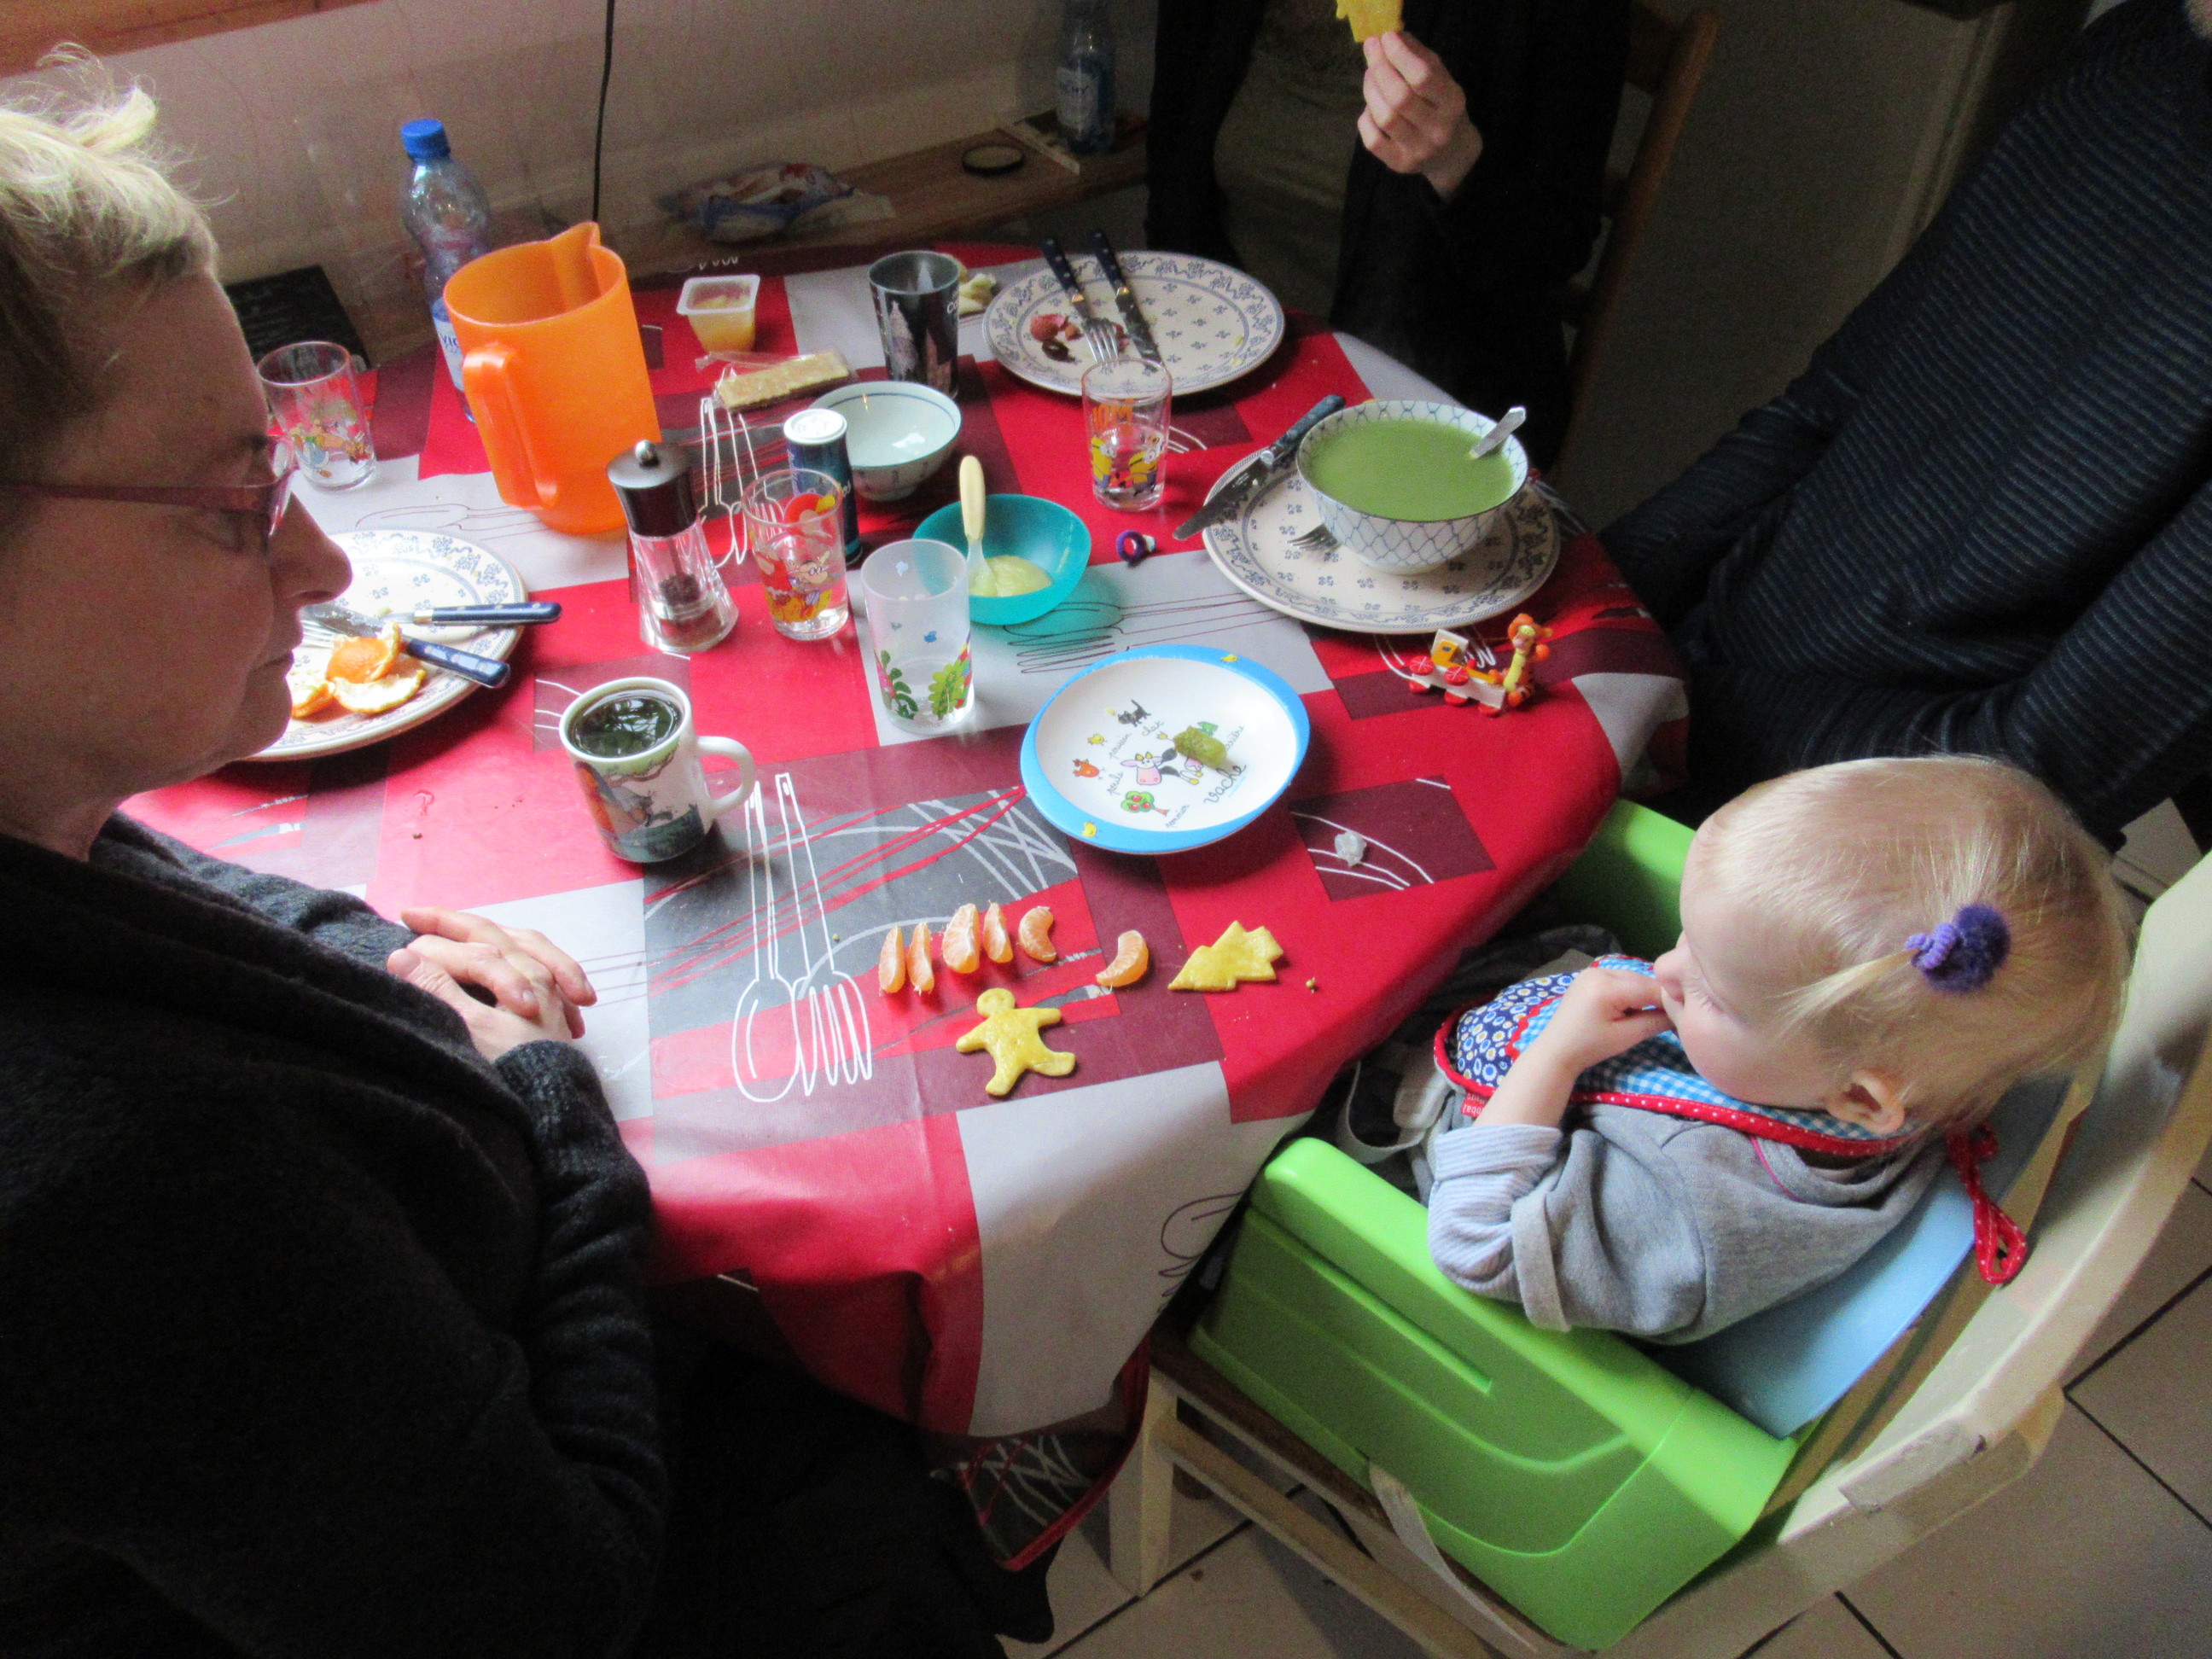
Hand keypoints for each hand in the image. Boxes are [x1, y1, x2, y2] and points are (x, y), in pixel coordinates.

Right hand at [388, 907, 596, 1061]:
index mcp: (523, 972)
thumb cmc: (512, 1066)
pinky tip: (501, 966)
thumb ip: (438, 987)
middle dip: (458, 923)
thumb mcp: (469, 1026)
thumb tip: (402, 955)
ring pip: (522, 949)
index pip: (474, 935)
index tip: (405, 916)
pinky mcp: (553, 1015)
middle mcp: (542, 976)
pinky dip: (513, 960)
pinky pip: (536, 970)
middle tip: (419, 916)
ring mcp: (551, 993)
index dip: (438, 922)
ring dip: (491, 937)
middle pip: (499, 934)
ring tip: (462, 934)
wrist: (552, 1105)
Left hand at [1359, 31, 1483, 198]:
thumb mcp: (1441, 79)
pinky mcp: (1399, 164)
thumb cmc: (1442, 107)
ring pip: (1384, 117)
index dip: (1399, 55)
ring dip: (1371, 89)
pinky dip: (1366, 119)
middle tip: (1372, 49)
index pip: (1422, 77)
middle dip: (1380, 68)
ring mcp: (1418, 150)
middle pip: (1399, 97)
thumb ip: (1419, 57)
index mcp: (1452, 103)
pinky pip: (1372, 140)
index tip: (1385, 37)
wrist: (1452, 153)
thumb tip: (1392, 35)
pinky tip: (1371, 107)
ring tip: (1370, 74)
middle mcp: (1437, 129)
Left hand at [1524, 966, 1673, 1077]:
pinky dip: (1630, 991)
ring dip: (1644, 994)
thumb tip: (1682, 1014)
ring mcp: (1593, 970)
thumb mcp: (1626, 1036)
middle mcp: (1600, 971)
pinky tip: (1632, 1008)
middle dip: (1656, 997)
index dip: (1668, 1001)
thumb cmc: (1590, 1047)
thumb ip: (1655, 1021)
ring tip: (1651, 1013)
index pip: (1649, 988)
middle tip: (1671, 1014)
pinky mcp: (1591, 975)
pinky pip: (1620, 979)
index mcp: (1606, 986)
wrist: (1556, 1049)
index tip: (1684, 1012)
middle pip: (1641, 980)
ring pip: (1632, 978)